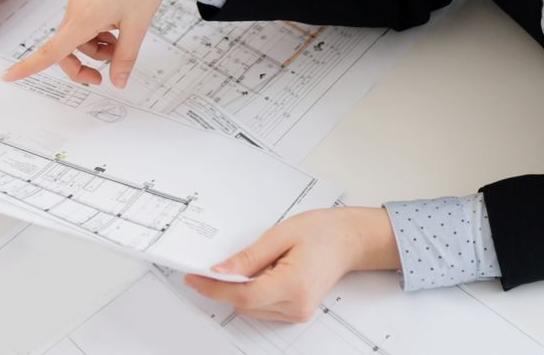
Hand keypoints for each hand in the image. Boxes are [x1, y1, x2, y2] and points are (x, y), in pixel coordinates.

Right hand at [2, 0, 190, 88]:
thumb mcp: (138, 27)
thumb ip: (124, 58)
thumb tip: (118, 82)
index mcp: (83, 18)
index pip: (50, 51)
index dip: (28, 66)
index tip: (9, 76)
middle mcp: (75, 7)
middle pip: (64, 48)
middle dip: (81, 65)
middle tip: (102, 77)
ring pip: (77, 36)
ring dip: (94, 48)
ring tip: (121, 43)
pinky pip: (83, 21)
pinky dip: (96, 33)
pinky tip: (117, 28)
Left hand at [186, 207, 399, 321]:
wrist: (349, 240)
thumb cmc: (322, 232)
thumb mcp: (279, 235)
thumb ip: (248, 257)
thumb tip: (219, 271)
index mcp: (294, 285)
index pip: (244, 295)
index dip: (214, 288)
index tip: (194, 278)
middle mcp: (296, 305)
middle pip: (245, 304)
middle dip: (226, 285)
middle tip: (213, 264)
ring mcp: (298, 311)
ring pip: (252, 308)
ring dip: (241, 288)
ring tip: (259, 260)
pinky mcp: (296, 311)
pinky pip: (263, 306)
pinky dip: (254, 291)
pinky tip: (264, 271)